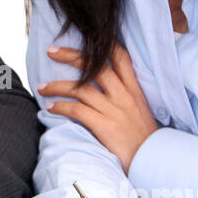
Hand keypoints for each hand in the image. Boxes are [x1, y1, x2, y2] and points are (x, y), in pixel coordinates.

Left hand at [40, 43, 156, 172]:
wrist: (154, 163)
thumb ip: (122, 97)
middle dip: (71, 55)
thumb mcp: (139, 111)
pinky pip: (78, 110)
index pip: (121, 56)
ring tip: (42, 87)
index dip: (104, 41)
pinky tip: (51, 108)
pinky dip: (61, 107)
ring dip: (58, 85)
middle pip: (96, 66)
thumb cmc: (144, 140)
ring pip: (81, 88)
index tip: (85, 34)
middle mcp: (125, 96)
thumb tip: (98, 88)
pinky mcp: (106, 126)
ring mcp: (115, 111)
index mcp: (134, 89)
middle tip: (51, 51)